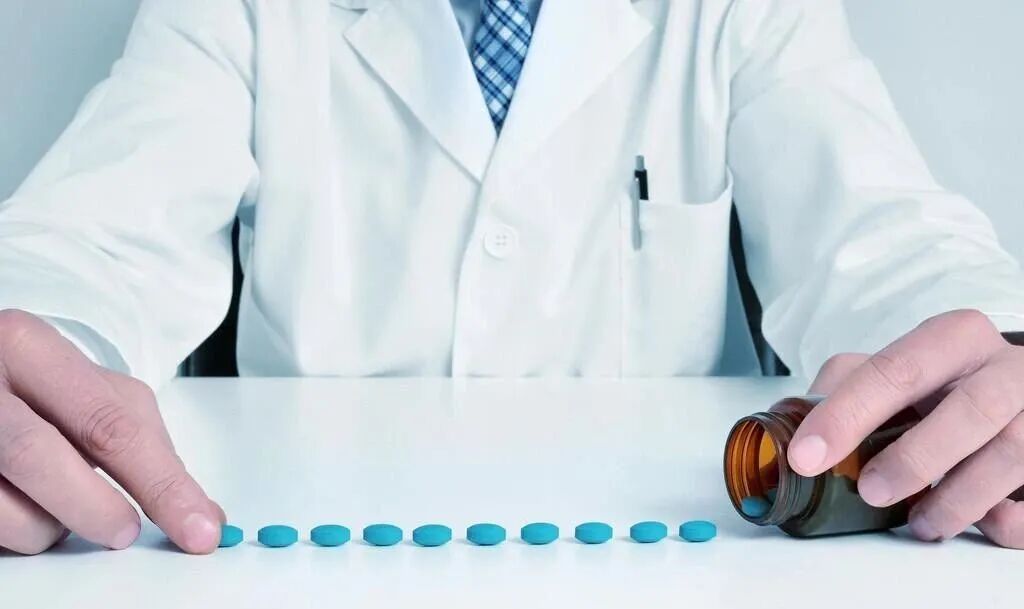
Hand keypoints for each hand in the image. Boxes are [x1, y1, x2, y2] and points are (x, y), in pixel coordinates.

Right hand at [0, 310, 222, 554]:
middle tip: (124, 531)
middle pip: (43, 458)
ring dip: (48, 526)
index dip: (161, 486)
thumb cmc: (39, 387)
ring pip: (6, 508)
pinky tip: (25, 505)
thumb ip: (149, 448)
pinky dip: (17, 532)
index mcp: (27, 346)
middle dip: (97, 509)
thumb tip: (202, 516)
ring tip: (60, 504)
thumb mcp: (96, 392)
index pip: (110, 425)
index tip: (198, 530)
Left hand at [790, 309, 1023, 547]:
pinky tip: (986, 526)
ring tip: (919, 523)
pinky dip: (1012, 520)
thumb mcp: (902, 366)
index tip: (807, 456)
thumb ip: (848, 383)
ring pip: (1013, 452)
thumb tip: (792, 419)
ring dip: (959, 497)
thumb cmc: (949, 381)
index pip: (896, 369)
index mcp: (954, 339)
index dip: (847, 414)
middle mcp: (1006, 369)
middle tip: (871, 491)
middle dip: (915, 457)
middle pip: (972, 407)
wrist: (1019, 386)